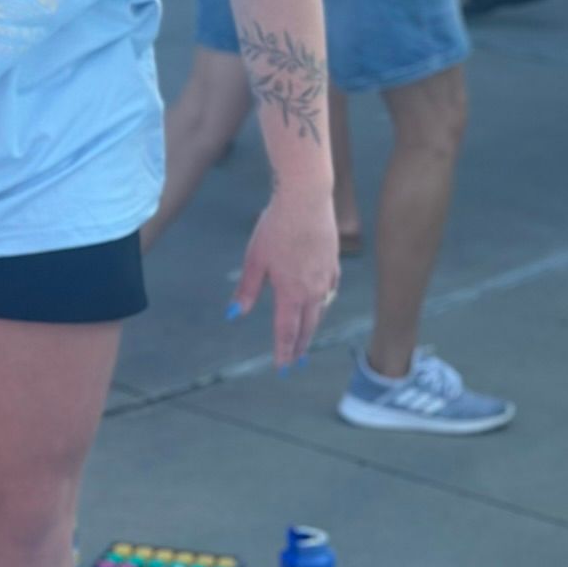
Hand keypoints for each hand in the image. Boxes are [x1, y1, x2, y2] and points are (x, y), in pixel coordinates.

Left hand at [231, 188, 339, 368]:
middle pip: (307, 327)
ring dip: (312, 327)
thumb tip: (234, 314)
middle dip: (300, 346)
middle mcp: (312, 291)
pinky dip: (324, 302)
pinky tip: (322, 301)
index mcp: (290, 293)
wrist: (306, 198)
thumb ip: (247, 289)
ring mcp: (326, 278)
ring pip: (320, 311)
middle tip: (296, 362)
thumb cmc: (276, 226)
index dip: (284, 351)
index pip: (286, 331)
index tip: (282, 368)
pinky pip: (330, 290)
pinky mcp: (333, 263)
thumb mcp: (255, 258)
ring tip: (307, 336)